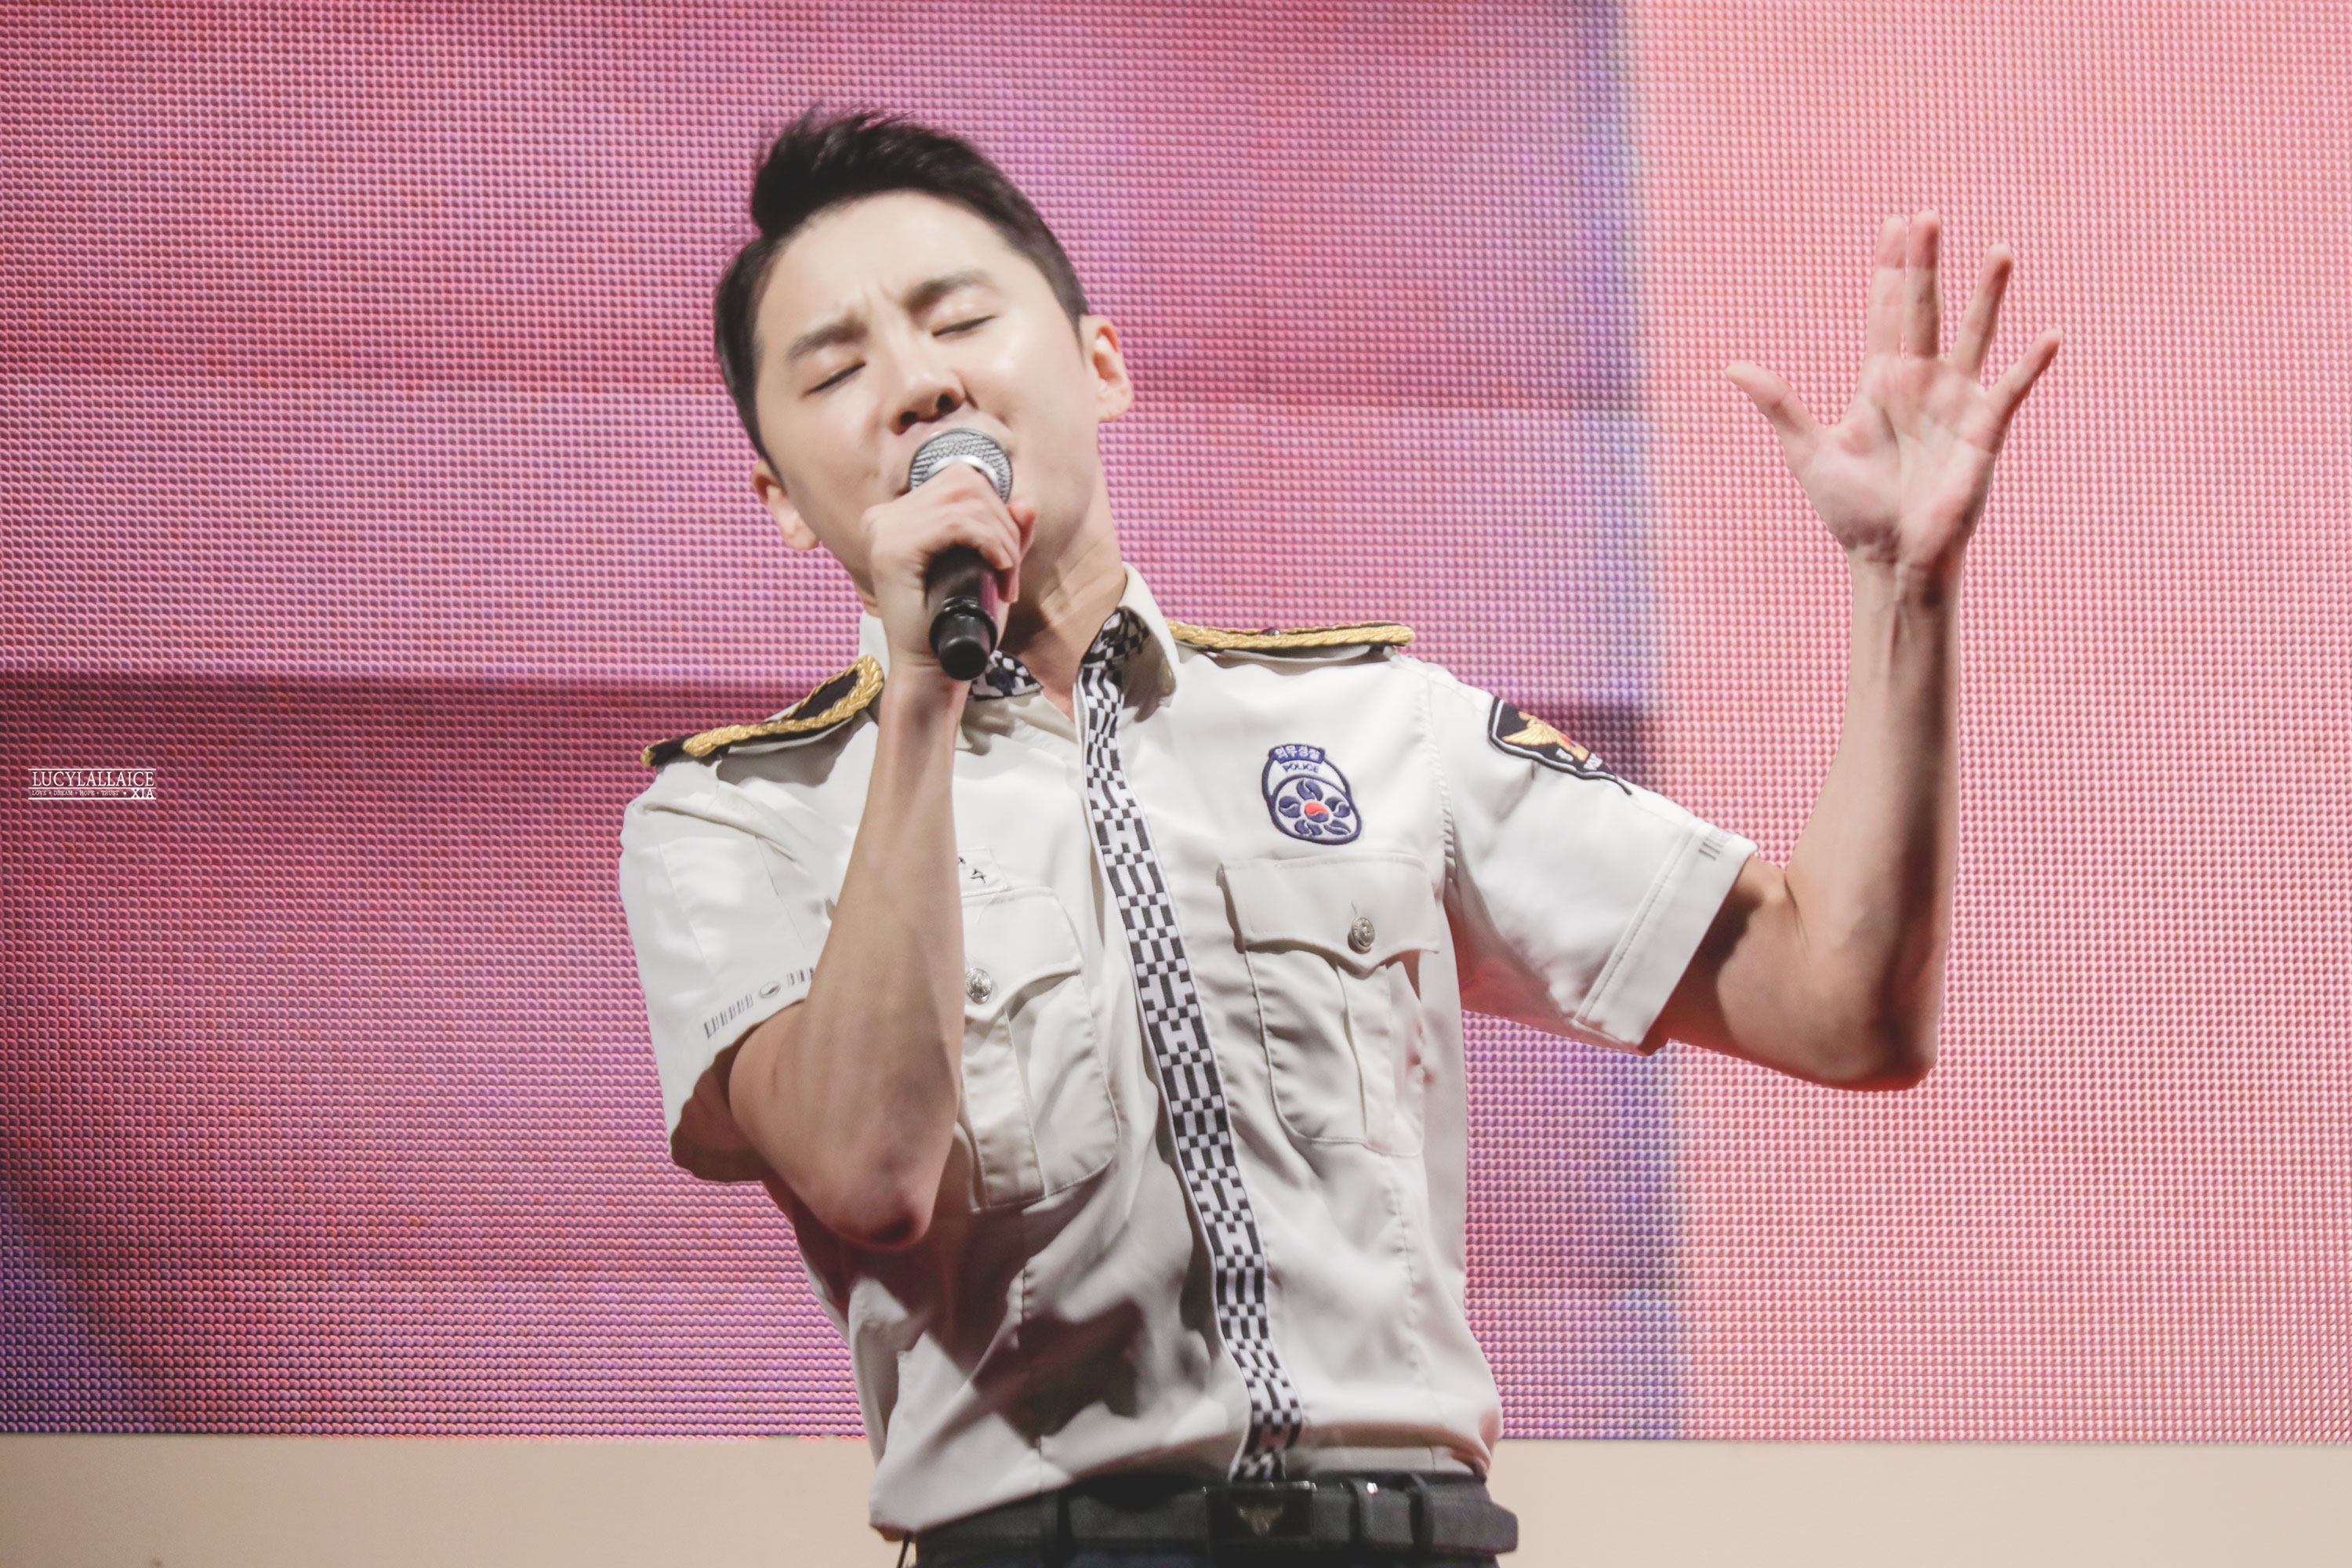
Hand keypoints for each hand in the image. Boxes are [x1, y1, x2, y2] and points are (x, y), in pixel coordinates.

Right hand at [861, 463, 1035, 682]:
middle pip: (965, 483)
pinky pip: (957, 523)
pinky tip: (999, 570)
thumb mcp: (990, 571)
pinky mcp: (893, 550)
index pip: (959, 480)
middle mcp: (885, 517)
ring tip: (1007, 578)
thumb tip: (1027, 502)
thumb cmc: (960, 625)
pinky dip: (990, 543)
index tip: (1007, 557)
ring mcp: (884, 531)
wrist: (934, 672)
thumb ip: (1006, 536)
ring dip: (1001, 538)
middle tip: (1011, 571)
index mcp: (899, 516)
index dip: (997, 510)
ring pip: (966, 501)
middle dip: (1003, 523)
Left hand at [1728, 212, 2060, 585]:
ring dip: (1986, 295)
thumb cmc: (1851, 511)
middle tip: (1929, 214)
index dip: (1889, 269)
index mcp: (1880, 382)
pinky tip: (2051, 335)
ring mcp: (1955, 402)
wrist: (1891, 556)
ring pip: (1974, 335)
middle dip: (1926, 263)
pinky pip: (2011, 390)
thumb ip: (1778, 404)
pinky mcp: (1983, 430)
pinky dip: (2030, 364)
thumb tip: (1732, 367)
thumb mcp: (1807, 451)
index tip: (1895, 222)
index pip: (1885, 311)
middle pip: (1925, 308)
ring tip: (1999, 250)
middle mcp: (1920, 382)